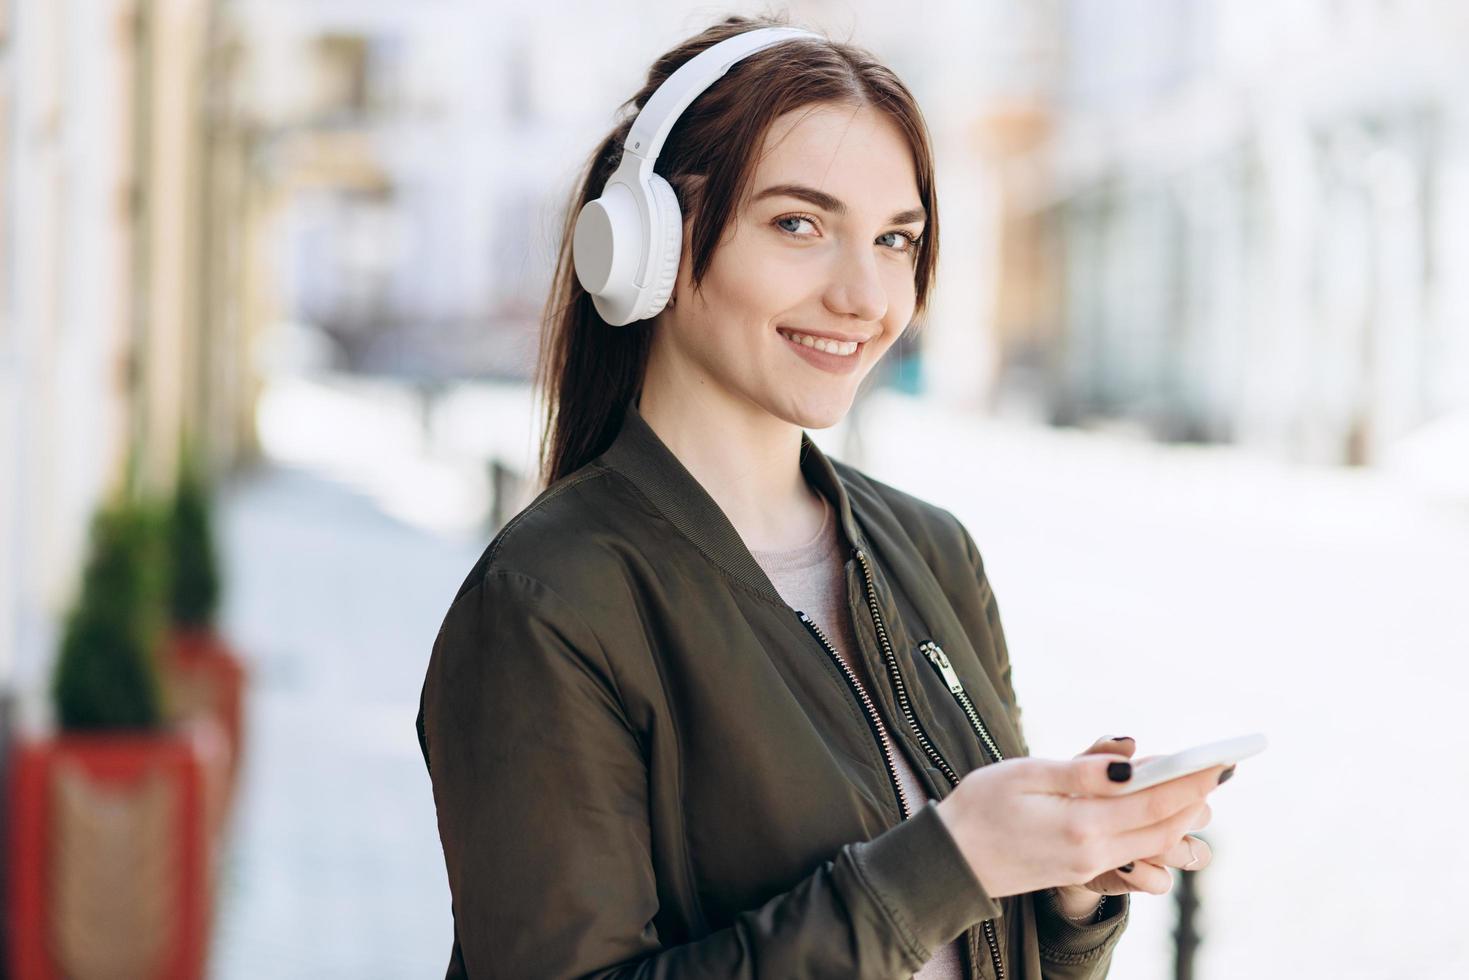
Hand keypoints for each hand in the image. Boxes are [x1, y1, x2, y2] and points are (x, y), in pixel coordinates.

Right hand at [935, 734, 1227, 900]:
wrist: (950, 859)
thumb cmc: (979, 807)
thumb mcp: (1024, 775)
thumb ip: (1081, 772)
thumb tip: (1131, 762)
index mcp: (1081, 826)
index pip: (1154, 802)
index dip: (1191, 781)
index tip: (1219, 762)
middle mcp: (1093, 853)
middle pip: (1163, 826)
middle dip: (1193, 799)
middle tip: (1216, 770)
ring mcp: (1088, 867)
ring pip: (1151, 843)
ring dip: (1176, 816)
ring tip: (1188, 787)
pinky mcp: (1080, 871)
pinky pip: (1131, 852)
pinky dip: (1151, 830)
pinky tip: (1148, 810)